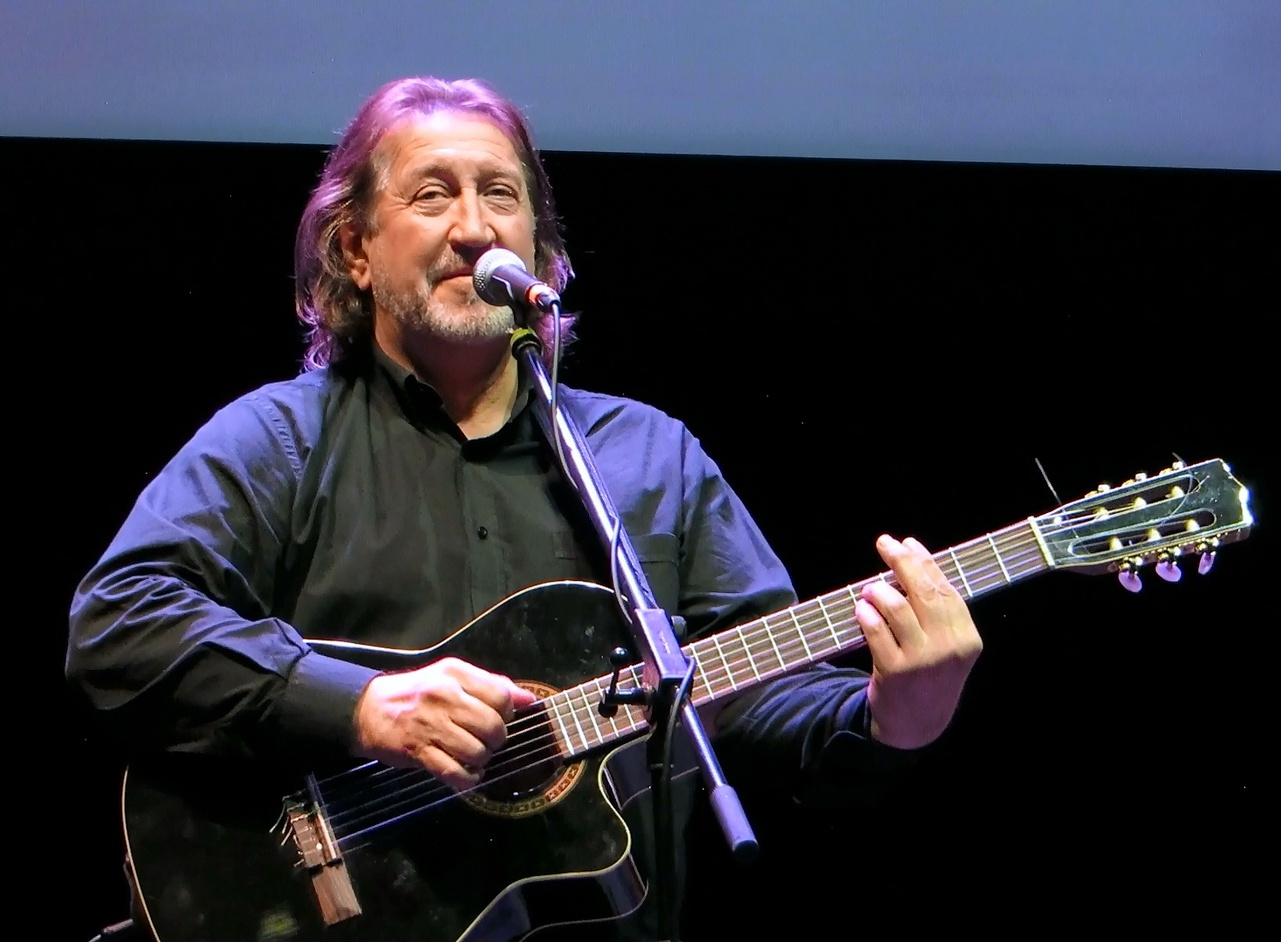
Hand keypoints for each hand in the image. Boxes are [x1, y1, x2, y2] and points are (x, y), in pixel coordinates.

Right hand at [353, 656, 538, 789]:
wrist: (368, 709)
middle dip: (496, 739)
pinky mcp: (419, 753)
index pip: (500, 695)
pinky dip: (467, 778)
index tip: (497, 717)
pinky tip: (466, 773)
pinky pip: (456, 773)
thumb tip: (529, 700)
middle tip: (486, 739)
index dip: (506, 712)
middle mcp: (444, 697)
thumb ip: (492, 685)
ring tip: (473, 755)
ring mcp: (430, 726)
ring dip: (481, 760)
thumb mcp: (452, 677)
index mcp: (455, 675)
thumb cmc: (417, 693)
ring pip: (477, 751)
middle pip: (493, 726)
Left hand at [855, 535, 982, 749]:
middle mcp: (948, 647)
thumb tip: (914, 558)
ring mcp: (921, 660)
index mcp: (967, 637)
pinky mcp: (894, 671)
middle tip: (884, 543)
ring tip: (870, 590)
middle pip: (922, 591)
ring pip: (896, 606)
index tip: (907, 542)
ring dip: (878, 590)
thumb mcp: (948, 646)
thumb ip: (937, 610)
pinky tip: (861, 609)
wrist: (917, 725)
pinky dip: (865, 613)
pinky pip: (875, 629)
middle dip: (901, 561)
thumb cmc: (930, 675)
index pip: (945, 589)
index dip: (925, 561)